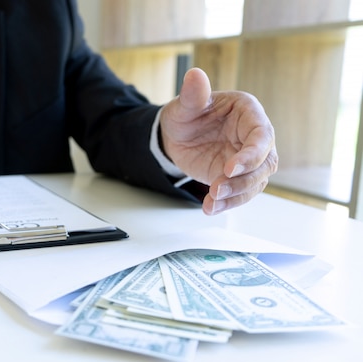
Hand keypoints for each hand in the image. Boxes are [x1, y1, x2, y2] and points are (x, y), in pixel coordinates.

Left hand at [159, 68, 277, 214]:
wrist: (175, 137)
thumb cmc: (185, 116)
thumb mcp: (184, 106)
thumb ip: (192, 94)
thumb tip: (195, 75)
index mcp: (248, 113)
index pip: (262, 135)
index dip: (251, 154)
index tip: (230, 168)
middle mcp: (254, 136)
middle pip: (265, 162)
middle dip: (244, 180)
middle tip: (217, 188)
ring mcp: (249, 159)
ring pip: (256, 181)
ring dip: (236, 194)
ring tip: (212, 202)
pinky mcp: (239, 177)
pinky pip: (241, 193)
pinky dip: (228, 203)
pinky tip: (211, 208)